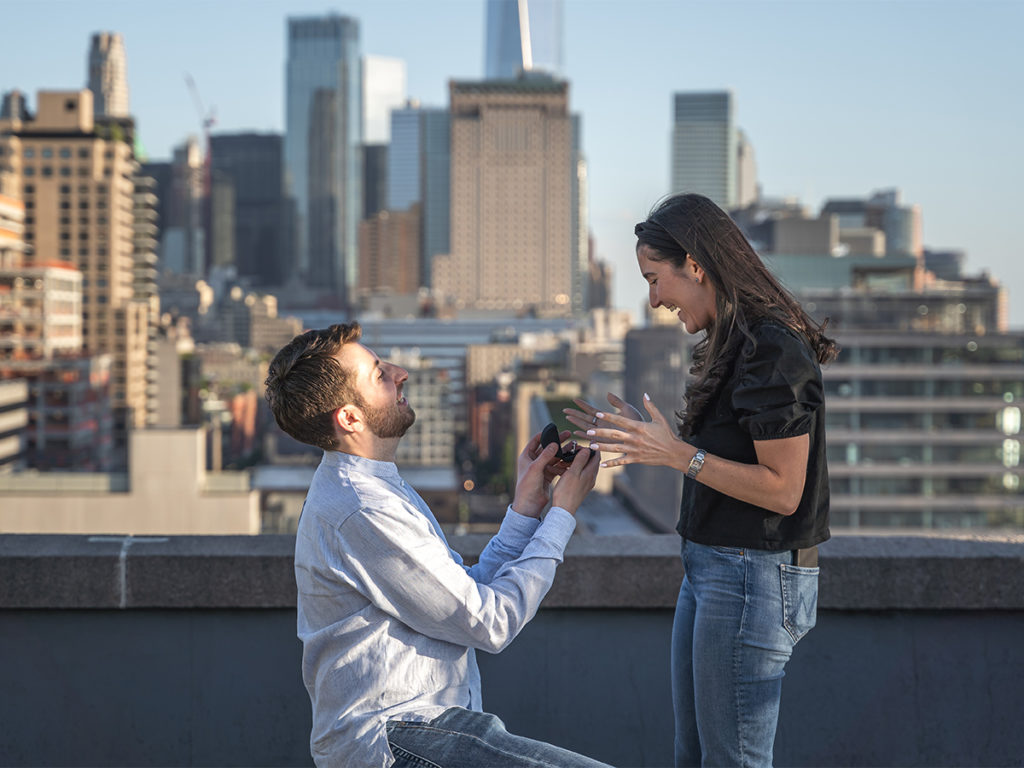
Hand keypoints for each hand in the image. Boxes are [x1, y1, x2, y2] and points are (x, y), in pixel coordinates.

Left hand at [512, 431, 569, 517]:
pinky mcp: (547, 475)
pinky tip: (572, 460)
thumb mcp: (536, 468)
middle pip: (547, 447)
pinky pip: (557, 466)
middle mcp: (533, 461)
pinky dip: (563, 463)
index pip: (535, 440)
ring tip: (574, 447)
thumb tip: (555, 444)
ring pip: (554, 457)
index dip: (545, 434)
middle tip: (569, 434)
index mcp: (526, 456)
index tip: (555, 429)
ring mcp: (541, 468)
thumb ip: (545, 456)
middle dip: (558, 441)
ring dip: (563, 452)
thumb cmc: (528, 485)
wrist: (529, 504)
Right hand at [550, 446, 600, 514]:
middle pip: (592, 461)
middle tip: (574, 448)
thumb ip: (580, 460)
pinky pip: (580, 474)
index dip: (592, 447)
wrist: (563, 510)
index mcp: (590, 473)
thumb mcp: (572, 473)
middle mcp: (591, 478)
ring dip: (579, 461)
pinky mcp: (581, 488)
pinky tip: (566, 468)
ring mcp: (586, 484)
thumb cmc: (566, 491)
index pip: (597, 456)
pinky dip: (575, 468)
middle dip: (585, 453)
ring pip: (585, 468)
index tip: (585, 440)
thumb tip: (588, 449)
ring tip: (568, 457)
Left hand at [574, 393, 689, 469]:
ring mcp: (634, 450)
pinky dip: (612, 463)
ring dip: (602, 447)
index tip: (598, 413)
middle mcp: (635, 438)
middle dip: (600, 433)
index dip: (609, 416)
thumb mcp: (659, 418)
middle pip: (614, 435)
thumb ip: (650, 406)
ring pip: (615, 449)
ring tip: (591, 446)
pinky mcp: (636, 459)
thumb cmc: (667, 434)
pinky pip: (621, 462)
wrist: (674, 452)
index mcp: (639, 427)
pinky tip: (602, 464)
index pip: (621, 420)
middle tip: (588, 431)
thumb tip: (645, 394)